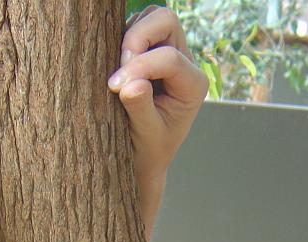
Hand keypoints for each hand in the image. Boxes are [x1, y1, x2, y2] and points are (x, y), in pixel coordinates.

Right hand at [109, 6, 207, 241]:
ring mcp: (168, 52)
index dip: (139, 66)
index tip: (115, 87)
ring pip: (151, 18)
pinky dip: (122, 38)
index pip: (168, 58)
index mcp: (193, 85)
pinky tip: (115, 65)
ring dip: (129, 37)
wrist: (144, 158)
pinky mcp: (150, 50)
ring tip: (117, 68)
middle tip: (118, 66)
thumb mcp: (146, 135)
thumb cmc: (148, 150)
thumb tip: (131, 85)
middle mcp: (186, 63)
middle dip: (138, 37)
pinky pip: (135, 26)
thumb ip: (140, 108)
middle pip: (166, 21)